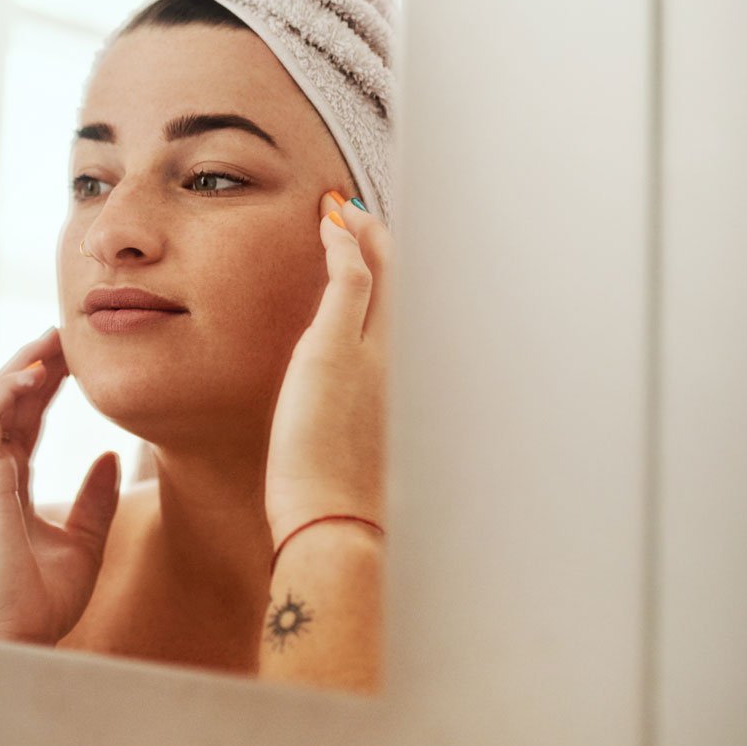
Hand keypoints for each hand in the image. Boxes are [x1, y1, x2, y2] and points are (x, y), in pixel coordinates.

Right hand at [0, 328, 122, 644]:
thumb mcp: (86, 542)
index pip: (29, 420)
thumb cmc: (43, 601)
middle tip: (65, 333)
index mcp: (12, 484)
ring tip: (53, 342)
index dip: (49, 385)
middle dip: (36, 363)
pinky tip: (39, 373)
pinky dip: (9, 389)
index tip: (76, 359)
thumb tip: (112, 456)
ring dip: (22, 366)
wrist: (17, 633)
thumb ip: (96, 499)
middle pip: (11, 401)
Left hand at [266, 192, 390, 552]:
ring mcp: (374, 356)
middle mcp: (408, 369)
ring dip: (369, 239)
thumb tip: (361, 459)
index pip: (416, 329)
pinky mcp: (335, 349)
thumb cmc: (350, 519)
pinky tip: (330, 224)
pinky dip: (342, 246)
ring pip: (384, 278)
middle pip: (412, 293)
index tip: (390, 271)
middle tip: (374, 221)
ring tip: (350, 212)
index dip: (405, 293)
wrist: (342, 532)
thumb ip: (374, 450)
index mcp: (415, 399)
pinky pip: (348, 280)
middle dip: (395, 253)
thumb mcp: (375, 478)